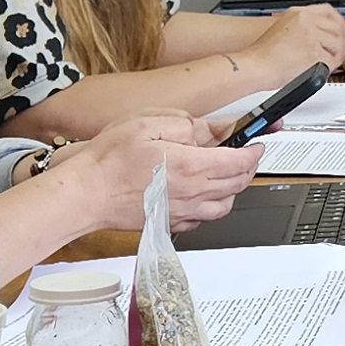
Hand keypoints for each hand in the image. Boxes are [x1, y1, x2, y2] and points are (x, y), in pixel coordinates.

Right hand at [54, 116, 260, 224]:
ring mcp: (183, 211)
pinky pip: (205, 219)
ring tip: (228, 174)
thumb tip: (206, 129)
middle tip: (246, 154)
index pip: (240, 162)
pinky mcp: (171, 222)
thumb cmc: (109, 161)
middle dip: (248, 167)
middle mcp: (192, 193)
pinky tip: (204, 195)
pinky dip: (213, 206)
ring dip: (234, 189)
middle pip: (238, 184)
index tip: (257, 142)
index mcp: (191, 166)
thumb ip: (184, 125)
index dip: (254, 150)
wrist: (87, 194)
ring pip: (225, 205)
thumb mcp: (147, 123)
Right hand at [254, 3, 344, 77]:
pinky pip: (332, 60)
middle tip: (337, 52)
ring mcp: (312, 37)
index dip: (338, 22)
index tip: (341, 30)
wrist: (254, 66)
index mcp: (298, 13)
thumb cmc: (263, 54)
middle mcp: (306, 21)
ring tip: (323, 63)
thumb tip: (320, 35)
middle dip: (341, 42)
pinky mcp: (315, 53)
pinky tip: (320, 70)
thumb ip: (303, 28)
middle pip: (337, 28)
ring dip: (334, 56)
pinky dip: (329, 68)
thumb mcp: (283, 28)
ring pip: (337, 45)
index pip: (328, 11)